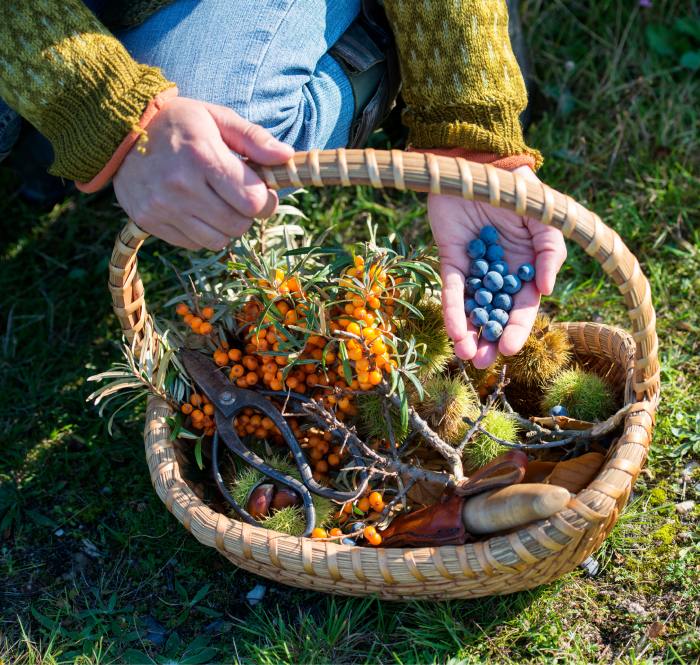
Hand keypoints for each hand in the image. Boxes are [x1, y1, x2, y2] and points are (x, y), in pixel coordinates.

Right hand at [113, 97, 293, 249]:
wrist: (119, 132)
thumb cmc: (178, 122)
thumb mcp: (217, 117)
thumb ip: (254, 138)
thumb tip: (287, 156)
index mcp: (202, 156)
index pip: (253, 201)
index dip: (265, 200)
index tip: (261, 190)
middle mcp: (181, 186)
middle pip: (238, 225)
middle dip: (246, 214)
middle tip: (237, 196)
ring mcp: (162, 207)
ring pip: (218, 241)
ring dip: (225, 226)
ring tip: (216, 202)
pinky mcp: (149, 222)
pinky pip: (194, 244)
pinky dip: (202, 232)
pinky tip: (194, 209)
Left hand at [428, 165, 565, 368]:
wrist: (479, 163)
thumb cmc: (517, 191)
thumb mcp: (544, 220)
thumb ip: (551, 252)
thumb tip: (545, 290)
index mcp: (525, 269)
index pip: (522, 307)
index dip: (516, 329)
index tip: (508, 349)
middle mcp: (499, 275)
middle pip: (494, 315)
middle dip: (489, 339)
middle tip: (481, 362)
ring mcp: (473, 269)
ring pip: (471, 309)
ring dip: (468, 333)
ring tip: (465, 354)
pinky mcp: (450, 259)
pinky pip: (451, 289)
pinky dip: (452, 310)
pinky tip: (452, 331)